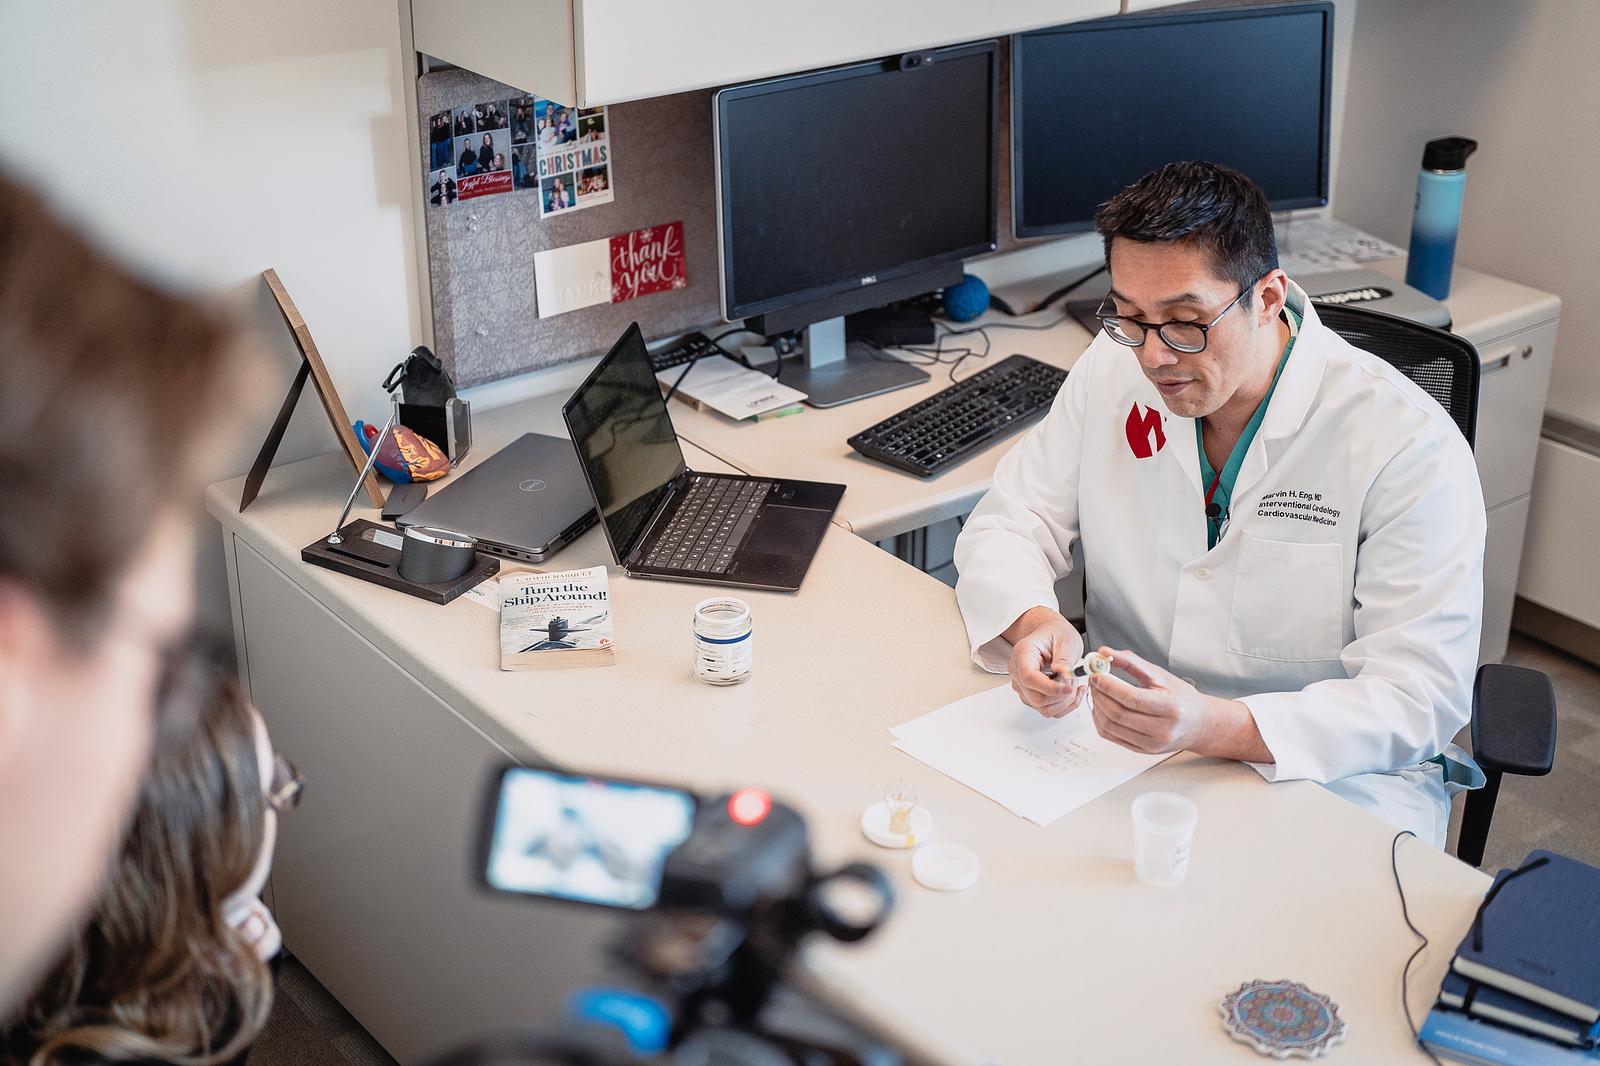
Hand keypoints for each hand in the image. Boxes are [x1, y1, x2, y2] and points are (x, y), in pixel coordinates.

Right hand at [1003, 607, 1087, 718]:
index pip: (1029, 678)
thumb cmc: (1054, 633)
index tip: (1070, 686)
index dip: (1050, 688)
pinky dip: (1064, 705)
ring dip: (1064, 701)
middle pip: (1036, 698)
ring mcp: (1023, 687)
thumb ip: (1064, 657)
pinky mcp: (1031, 696)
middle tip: (1075, 679)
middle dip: (1062, 694)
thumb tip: (1063, 672)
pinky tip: (1072, 691)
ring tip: (1072, 682)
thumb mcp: (1065, 639)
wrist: (1048, 634)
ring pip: (1043, 708)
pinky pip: (1048, 710)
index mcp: (1022, 654)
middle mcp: (1018, 672)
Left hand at [1086, 647, 1270, 761]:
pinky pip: (1111, 736)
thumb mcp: (1160, 675)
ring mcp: (1151, 743)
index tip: (1096, 674)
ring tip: (1097, 691)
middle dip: (1099, 694)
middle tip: (1093, 680)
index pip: (1131, 699)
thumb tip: (1104, 652)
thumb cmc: (1180, 697)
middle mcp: (1162, 729)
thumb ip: (1131, 662)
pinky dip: (1100, 720)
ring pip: (1110, 726)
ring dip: (1097, 707)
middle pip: (1118, 714)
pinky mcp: (1141, 750)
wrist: (1198, 724)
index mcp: (1170, 708)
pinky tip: (1101, 706)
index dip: (1109, 686)